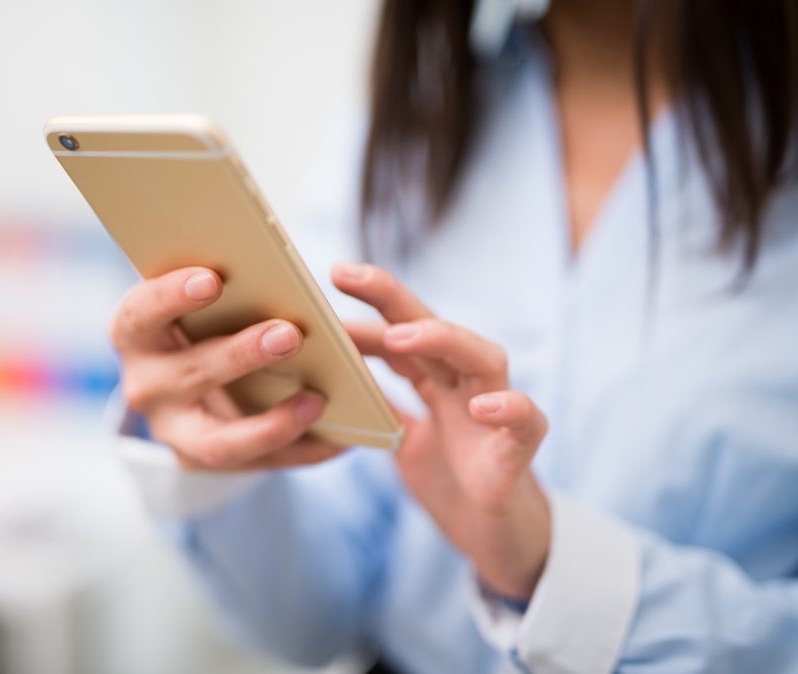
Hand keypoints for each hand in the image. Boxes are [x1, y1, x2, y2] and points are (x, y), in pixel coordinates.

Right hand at [111, 266, 342, 469]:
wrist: (184, 381)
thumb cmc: (202, 319)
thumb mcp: (199, 300)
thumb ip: (226, 290)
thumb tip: (280, 279)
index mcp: (136, 333)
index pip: (141, 313)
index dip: (172, 296)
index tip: (212, 279)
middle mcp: (145, 386)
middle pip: (189, 374)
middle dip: (242, 355)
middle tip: (290, 334)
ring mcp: (172, 431)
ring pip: (217, 440)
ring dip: (272, 423)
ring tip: (318, 401)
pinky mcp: (204, 462)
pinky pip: (257, 464)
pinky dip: (300, 451)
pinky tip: (340, 440)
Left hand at [333, 262, 550, 599]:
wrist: (495, 539)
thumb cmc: (451, 481)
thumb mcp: (400, 441)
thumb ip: (380, 407)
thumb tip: (330, 381)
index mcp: (437, 383)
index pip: (400, 333)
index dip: (364, 310)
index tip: (320, 287)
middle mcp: (466, 387)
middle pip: (435, 328)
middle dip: (391, 297)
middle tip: (344, 273)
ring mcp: (495, 416)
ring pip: (484, 359)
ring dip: (443, 340)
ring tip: (399, 336)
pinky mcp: (518, 455)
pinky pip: (527, 423)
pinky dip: (510, 409)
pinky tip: (484, 405)